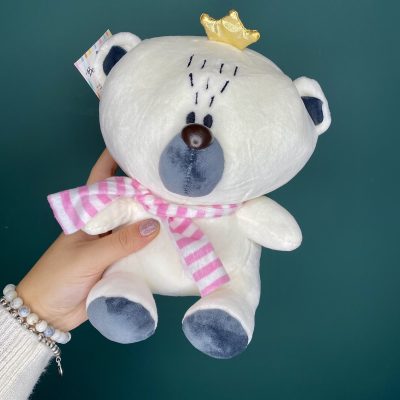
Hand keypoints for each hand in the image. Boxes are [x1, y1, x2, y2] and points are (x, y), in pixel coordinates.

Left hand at [16, 150, 159, 331]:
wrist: (49, 313)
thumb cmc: (59, 275)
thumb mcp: (88, 256)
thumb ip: (121, 242)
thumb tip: (155, 226)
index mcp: (89, 215)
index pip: (100, 179)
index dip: (113, 160)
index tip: (135, 146)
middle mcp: (104, 225)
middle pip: (127, 202)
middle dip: (146, 190)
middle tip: (172, 180)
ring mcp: (114, 244)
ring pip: (137, 226)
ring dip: (155, 219)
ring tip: (181, 207)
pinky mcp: (122, 263)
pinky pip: (142, 250)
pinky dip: (156, 246)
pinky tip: (174, 241)